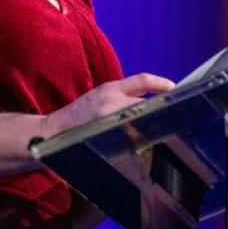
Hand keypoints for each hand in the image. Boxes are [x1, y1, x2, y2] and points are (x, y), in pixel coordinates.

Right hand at [41, 73, 174, 137]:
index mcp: (110, 89)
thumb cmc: (79, 116)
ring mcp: (107, 119)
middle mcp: (110, 100)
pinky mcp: (104, 134)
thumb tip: (150, 100)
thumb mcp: (99, 97)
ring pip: (139, 120)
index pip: (141, 80)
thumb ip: (122, 96)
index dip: (160, 83)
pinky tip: (144, 148)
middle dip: (159, 111)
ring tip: (161, 134)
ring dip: (150, 128)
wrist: (53, 130)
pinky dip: (138, 140)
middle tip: (173, 117)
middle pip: (145, 103)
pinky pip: (128, 136)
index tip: (174, 88)